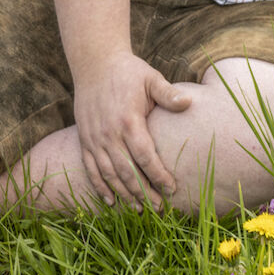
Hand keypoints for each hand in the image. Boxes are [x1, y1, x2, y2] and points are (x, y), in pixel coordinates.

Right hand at [72, 51, 189, 208]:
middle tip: (159, 209)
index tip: (171, 189)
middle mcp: (109, 133)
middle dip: (144, 193)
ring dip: (124, 194)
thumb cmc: (129, 72)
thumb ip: (168, 94)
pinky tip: (110, 201)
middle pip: (127, 171)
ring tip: (139, 210)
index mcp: (128, 120)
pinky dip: (100, 186)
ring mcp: (94, 138)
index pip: (145, 156)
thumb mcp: (151, 78)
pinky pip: (91, 169)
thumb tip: (189, 103)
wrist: (94, 63)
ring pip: (109, 174)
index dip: (158, 175)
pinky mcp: (85, 140)